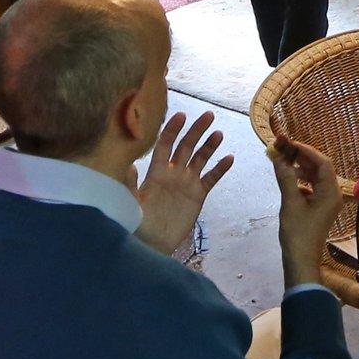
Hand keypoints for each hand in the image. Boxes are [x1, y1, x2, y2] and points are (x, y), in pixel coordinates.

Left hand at [135, 109, 233, 259]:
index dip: (173, 130)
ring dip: (209, 146)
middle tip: (208, 115)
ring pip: (200, 159)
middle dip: (196, 131)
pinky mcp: (198, 195)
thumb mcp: (130, 202)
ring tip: (218, 133)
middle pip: (186, 147)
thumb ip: (130, 184)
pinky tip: (229, 158)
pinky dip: (220, 169)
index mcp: (156, 171)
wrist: (153, 243)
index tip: (181, 116)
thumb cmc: (138, 222)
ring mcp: (186, 183)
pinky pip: (211, 179)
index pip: (165, 145)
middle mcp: (172, 173)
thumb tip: (129, 164)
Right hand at [271, 136, 344, 288]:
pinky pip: (313, 188)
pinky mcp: (320, 209)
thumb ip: (286, 177)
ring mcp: (327, 202)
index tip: (288, 143)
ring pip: (316, 178)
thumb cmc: (297, 232)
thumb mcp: (290, 202)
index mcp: (330, 192)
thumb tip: (278, 156)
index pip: (322, 162)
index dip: (306, 150)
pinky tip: (288, 180)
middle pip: (320, 168)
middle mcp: (332, 194)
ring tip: (283, 162)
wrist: (301, 260)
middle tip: (283, 149)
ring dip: (301, 168)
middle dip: (302, 157)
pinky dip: (301, 181)